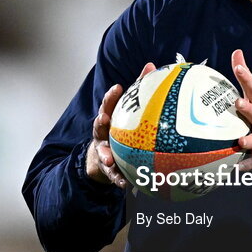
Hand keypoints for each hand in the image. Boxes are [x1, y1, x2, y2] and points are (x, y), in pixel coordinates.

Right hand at [86, 61, 155, 187]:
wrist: (105, 158)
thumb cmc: (121, 129)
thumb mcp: (127, 111)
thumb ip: (138, 89)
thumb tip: (152, 65)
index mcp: (109, 120)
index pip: (108, 105)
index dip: (111, 96)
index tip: (117, 87)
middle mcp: (103, 135)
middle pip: (99, 127)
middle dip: (100, 123)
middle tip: (104, 120)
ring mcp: (103, 152)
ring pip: (103, 153)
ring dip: (105, 156)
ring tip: (109, 160)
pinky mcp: (108, 170)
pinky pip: (114, 176)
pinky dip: (119, 180)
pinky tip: (126, 186)